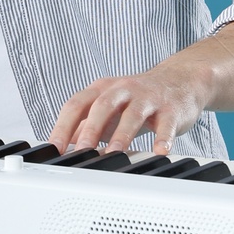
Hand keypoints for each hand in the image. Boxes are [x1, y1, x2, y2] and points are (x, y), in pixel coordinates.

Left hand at [52, 56, 211, 156]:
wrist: (179, 81)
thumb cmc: (137, 99)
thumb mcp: (108, 107)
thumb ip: (85, 125)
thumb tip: (62, 145)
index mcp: (102, 89)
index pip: (76, 104)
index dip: (63, 126)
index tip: (54, 147)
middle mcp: (123, 90)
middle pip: (102, 106)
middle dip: (91, 128)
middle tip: (82, 150)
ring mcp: (148, 98)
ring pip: (132, 115)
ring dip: (122, 135)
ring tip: (115, 153)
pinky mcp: (171, 108)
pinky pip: (166, 124)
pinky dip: (163, 138)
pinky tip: (159, 152)